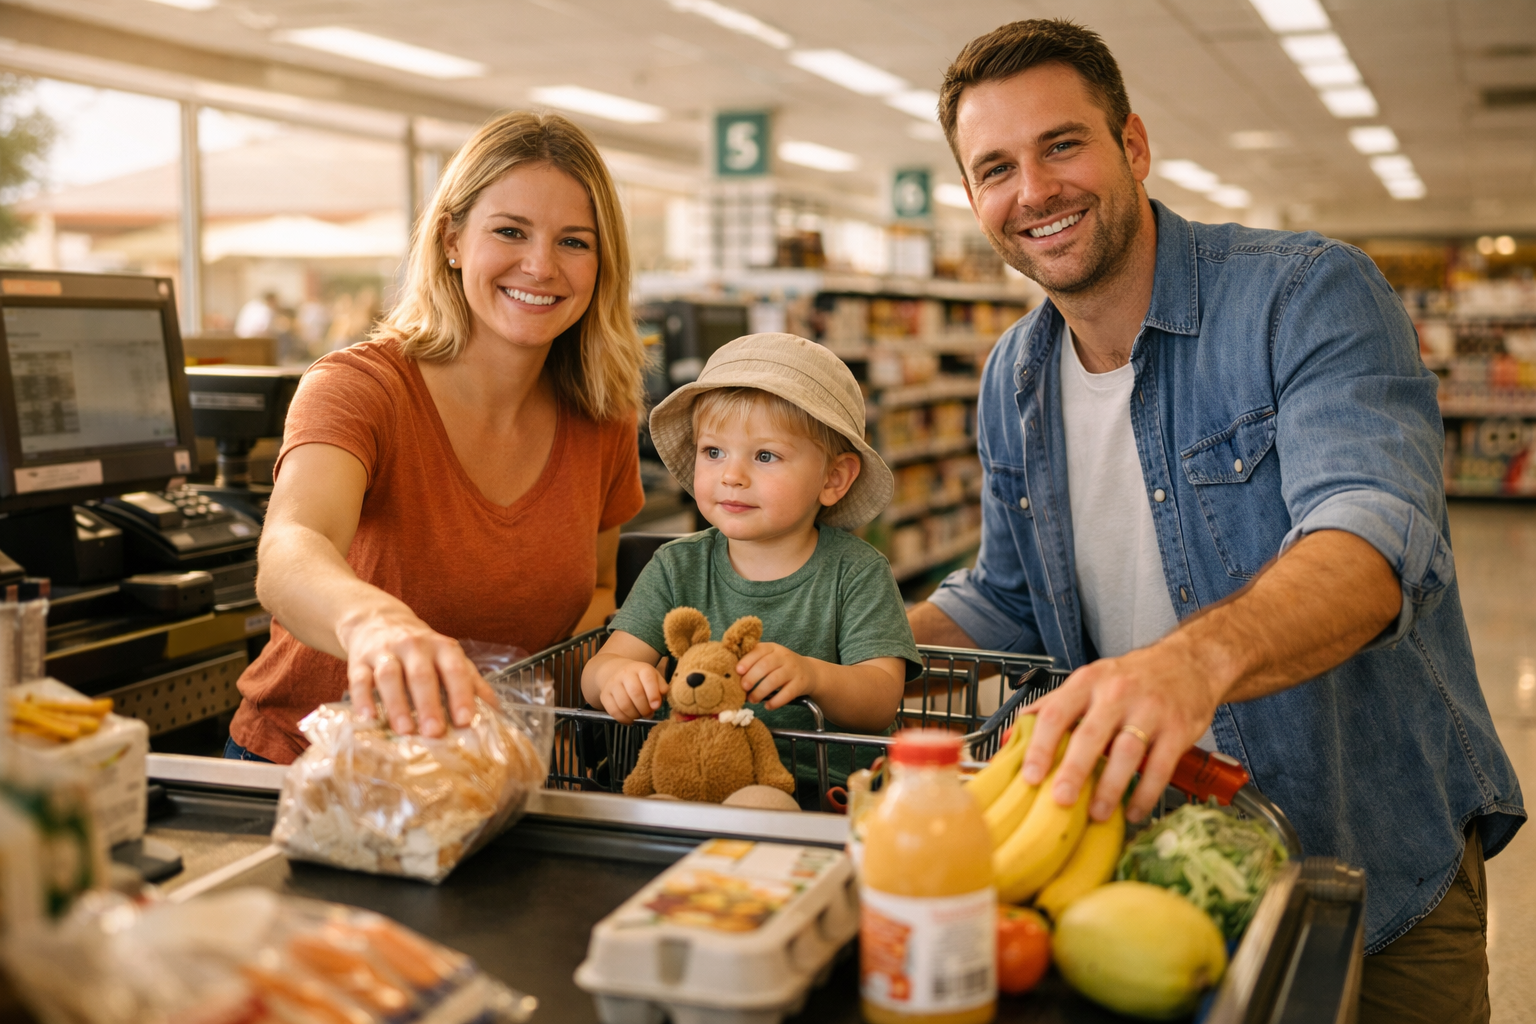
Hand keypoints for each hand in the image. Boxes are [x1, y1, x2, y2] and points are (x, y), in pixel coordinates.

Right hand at [338, 608, 493, 737]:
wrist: (379, 620)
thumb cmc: (422, 650)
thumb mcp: (449, 658)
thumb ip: (472, 683)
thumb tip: (496, 713)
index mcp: (442, 648)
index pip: (455, 669)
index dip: (461, 694)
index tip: (465, 720)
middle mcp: (414, 646)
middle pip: (422, 675)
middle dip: (429, 704)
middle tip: (435, 732)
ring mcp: (385, 652)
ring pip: (390, 676)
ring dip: (397, 704)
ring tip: (405, 730)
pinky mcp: (359, 660)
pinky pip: (359, 679)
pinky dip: (363, 700)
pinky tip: (369, 719)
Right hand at [598, 660, 669, 724]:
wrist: (618, 672)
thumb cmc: (641, 679)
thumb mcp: (654, 678)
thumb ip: (661, 687)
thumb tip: (661, 696)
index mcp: (641, 668)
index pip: (648, 679)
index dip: (653, 695)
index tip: (656, 706)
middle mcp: (625, 673)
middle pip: (635, 693)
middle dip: (644, 708)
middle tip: (649, 713)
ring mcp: (613, 684)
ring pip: (624, 704)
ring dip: (635, 715)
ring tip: (640, 715)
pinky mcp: (604, 695)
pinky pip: (613, 711)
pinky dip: (624, 719)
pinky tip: (630, 719)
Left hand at [737, 643, 816, 709]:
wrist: (809, 672)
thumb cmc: (781, 666)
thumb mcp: (770, 657)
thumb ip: (753, 661)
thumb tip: (730, 673)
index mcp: (772, 648)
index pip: (759, 650)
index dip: (747, 660)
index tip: (737, 671)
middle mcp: (783, 656)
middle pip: (766, 665)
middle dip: (752, 677)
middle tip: (743, 688)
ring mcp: (793, 670)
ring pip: (775, 680)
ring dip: (760, 691)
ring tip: (752, 700)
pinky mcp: (800, 684)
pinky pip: (787, 693)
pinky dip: (776, 701)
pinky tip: (768, 706)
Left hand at [1020, 632, 1224, 822]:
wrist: (1188, 663)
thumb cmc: (1129, 678)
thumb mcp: (1087, 682)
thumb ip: (1050, 709)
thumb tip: (1007, 741)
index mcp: (1087, 682)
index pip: (1056, 713)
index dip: (1040, 745)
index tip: (1030, 776)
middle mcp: (1117, 693)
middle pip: (1091, 734)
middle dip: (1074, 770)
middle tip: (1061, 800)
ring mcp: (1150, 710)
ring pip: (1127, 751)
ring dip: (1110, 787)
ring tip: (1096, 814)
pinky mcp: (1178, 728)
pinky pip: (1161, 766)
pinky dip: (1146, 792)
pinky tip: (1134, 810)